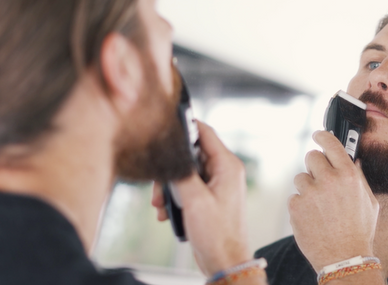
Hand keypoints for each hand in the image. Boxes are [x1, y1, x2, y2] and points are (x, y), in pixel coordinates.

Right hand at [151, 121, 250, 275]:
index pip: (206, 133)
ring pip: (186, 173)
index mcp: (227, 166)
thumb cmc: (217, 234)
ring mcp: (217, 185)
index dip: (186, 127)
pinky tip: (167, 213)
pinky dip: (176, 198)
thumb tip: (171, 156)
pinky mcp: (209, 198)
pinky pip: (188, 188)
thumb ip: (181, 173)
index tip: (167, 126)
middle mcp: (224, 172)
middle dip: (172, 169)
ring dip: (170, 187)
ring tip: (161, 204)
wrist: (224, 262)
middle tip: (159, 186)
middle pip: (191, 154)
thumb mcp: (194, 200)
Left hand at [289, 130, 379, 271]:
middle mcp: (329, 180)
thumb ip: (359, 178)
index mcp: (348, 175)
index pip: (331, 143)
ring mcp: (310, 193)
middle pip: (311, 157)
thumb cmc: (359, 231)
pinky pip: (294, 196)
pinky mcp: (296, 206)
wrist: (344, 258)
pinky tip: (313, 217)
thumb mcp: (369, 201)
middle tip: (321, 180)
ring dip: (307, 187)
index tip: (318, 135)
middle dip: (315, 167)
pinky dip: (301, 205)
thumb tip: (352, 160)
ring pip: (300, 177)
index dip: (322, 136)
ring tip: (319, 206)